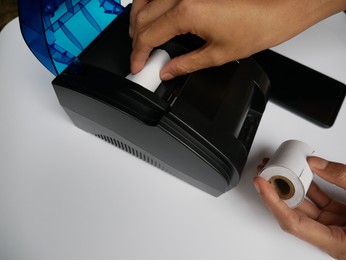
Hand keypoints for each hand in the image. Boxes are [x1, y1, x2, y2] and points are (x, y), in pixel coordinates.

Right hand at [129, 0, 345, 79]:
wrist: (280, 7)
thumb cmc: (258, 26)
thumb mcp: (218, 55)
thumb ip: (186, 64)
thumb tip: (167, 71)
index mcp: (187, 11)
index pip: (149, 35)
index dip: (138, 54)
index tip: (137, 65)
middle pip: (142, 15)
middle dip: (135, 38)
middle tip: (139, 55)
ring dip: (138, 17)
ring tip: (140, 36)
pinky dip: (151, 4)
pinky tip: (154, 14)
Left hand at [254, 156, 345, 258]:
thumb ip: (341, 179)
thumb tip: (315, 164)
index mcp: (334, 242)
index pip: (292, 222)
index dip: (272, 201)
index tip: (261, 184)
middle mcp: (329, 236)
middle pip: (292, 212)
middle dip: (275, 190)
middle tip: (264, 172)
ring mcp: (333, 226)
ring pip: (303, 205)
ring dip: (289, 186)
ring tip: (276, 169)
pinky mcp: (339, 217)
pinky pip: (317, 201)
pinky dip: (308, 186)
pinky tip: (300, 173)